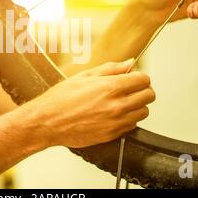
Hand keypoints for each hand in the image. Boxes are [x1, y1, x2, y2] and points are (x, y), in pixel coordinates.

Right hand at [25, 60, 154, 148]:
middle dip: (142, 90)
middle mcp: (117, 105)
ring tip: (122, 102)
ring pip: (144, 112)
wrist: (48, 121)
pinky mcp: (112, 135)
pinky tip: (114, 114)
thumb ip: (111, 69)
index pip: (144, 79)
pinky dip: (128, 119)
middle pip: (149, 96)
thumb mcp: (84, 76)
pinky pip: (132, 126)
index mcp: (111, 87)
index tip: (134, 78)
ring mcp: (116, 122)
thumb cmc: (61, 99)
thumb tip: (129, 63)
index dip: (140, 77)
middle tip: (131, 89)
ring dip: (137, 106)